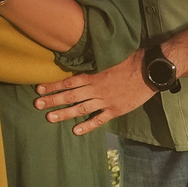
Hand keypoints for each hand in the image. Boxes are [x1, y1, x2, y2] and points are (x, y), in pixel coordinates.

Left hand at [35, 54, 152, 135]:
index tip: (39, 89)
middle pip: (70, 96)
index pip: (68, 82)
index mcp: (93, 75)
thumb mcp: (110, 56)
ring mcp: (105, 101)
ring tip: (50, 118)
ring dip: (64, 114)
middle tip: (37, 105)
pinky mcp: (115, 110)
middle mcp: (96, 89)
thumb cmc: (131, 60)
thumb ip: (95, 60)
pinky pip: (99, 119)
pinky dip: (87, 125)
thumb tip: (81, 55)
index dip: (53, 86)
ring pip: (80, 109)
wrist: (150, 71)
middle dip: (52, 101)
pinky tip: (76, 130)